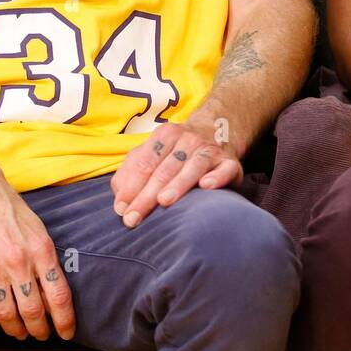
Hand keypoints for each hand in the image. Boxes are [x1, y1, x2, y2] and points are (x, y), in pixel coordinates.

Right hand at [0, 164, 74, 341]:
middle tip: (40, 335)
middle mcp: (18, 262)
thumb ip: (46, 261)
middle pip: (32, 311)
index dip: (64, 320)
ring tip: (18, 332)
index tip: (66, 333)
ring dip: (14, 329)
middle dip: (39, 330)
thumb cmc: (10, 211)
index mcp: (41, 250)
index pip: (58, 296)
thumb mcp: (38, 231)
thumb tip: (53, 293)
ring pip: (6, 314)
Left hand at [110, 121, 242, 227]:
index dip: (131, 186)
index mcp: (165, 135)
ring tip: (164, 201)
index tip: (121, 209)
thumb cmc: (176, 151)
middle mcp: (188, 139)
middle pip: (164, 169)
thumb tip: (120, 201)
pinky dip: (216, 177)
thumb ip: (131, 172)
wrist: (217, 131)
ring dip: (178, 184)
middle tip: (134, 218)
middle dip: (147, 195)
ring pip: (192, 167)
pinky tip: (206, 186)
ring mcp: (210, 150)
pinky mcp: (230, 163)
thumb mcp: (151, 152)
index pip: (145, 162)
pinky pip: (224, 169)